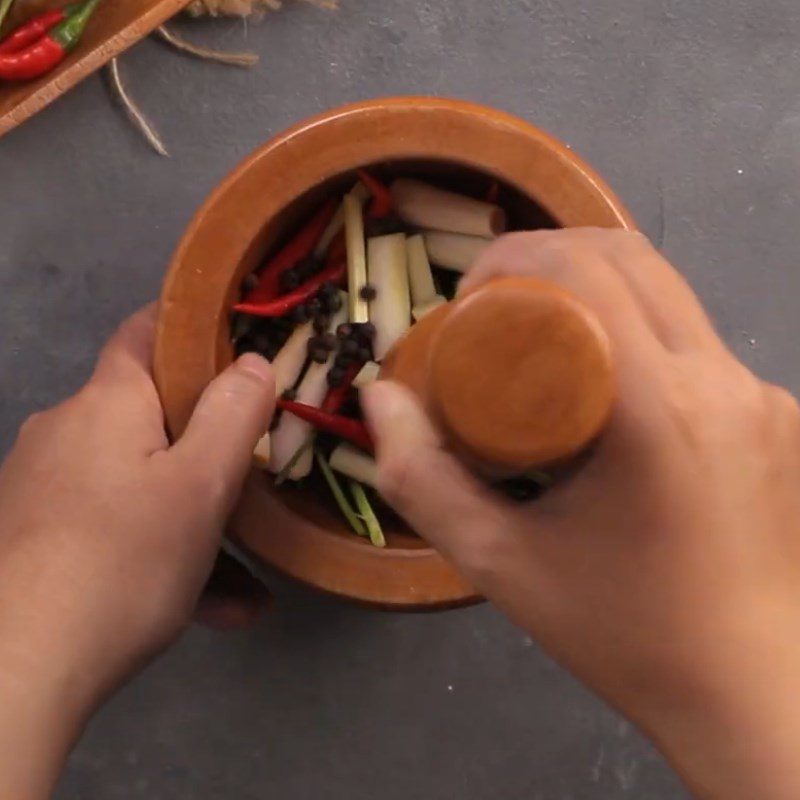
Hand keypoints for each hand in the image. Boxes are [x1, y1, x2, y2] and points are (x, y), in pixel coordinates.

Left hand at [0, 306, 274, 798]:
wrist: (17, 669)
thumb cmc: (124, 558)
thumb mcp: (203, 484)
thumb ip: (234, 413)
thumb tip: (252, 361)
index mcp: (107, 402)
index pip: (145, 330)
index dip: (191, 323)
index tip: (240, 337)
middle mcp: (67, 431)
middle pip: (149, 415)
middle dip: (206, 442)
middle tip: (256, 472)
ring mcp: (46, 487)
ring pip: (138, 483)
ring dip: (193, 515)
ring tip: (251, 573)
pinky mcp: (37, 536)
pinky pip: (115, 528)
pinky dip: (160, 552)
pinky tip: (211, 606)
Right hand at [363, 229, 799, 799]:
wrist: (753, 693)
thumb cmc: (623, 633)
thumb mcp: (500, 563)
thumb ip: (421, 480)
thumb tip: (379, 396)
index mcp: (660, 410)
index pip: (589, 272)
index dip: (517, 256)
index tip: (467, 295)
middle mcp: (725, 382)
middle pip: (632, 260)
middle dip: (550, 256)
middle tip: (493, 304)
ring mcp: (764, 395)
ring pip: (671, 292)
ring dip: (598, 288)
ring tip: (542, 339)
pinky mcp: (780, 415)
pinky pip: (699, 342)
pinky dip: (642, 332)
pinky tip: (608, 387)